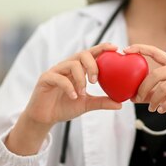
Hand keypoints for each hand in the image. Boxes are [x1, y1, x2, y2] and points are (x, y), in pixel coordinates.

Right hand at [6, 43, 122, 155]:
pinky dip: (69, 87)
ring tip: (83, 93)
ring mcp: (56, 71)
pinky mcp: (45, 79)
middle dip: (92, 65)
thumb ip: (101, 102)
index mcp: (77, 69)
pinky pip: (59, 78)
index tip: (115, 48)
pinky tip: (74, 97)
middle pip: (82, 54)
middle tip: (96, 80)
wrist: (45, 117)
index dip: (102, 48)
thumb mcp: (86, 104)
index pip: (90, 54)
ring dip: (80, 78)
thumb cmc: (64, 106)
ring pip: (71, 64)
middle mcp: (67, 66)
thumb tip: (120, 104)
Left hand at [125, 44, 165, 123]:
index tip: (126, 49)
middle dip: (143, 88)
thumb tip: (132, 97)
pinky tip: (162, 110)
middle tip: (137, 99)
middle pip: (157, 74)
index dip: (141, 49)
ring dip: (154, 100)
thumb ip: (152, 94)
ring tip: (153, 108)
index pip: (156, 52)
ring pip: (164, 87)